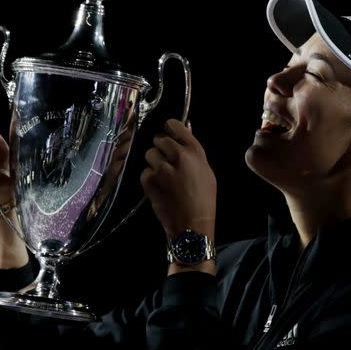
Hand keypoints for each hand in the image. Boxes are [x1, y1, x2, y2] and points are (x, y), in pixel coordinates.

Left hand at [140, 119, 216, 238]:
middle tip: (166, 160)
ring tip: (163, 175)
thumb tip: (185, 129)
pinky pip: (144, 170)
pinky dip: (149, 178)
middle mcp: (178, 156)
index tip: (169, 134)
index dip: (169, 129)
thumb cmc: (203, 198)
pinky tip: (159, 187)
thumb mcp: (206, 170)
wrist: (192, 224)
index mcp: (194, 151)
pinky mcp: (149, 180)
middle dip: (161, 148)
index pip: (174, 125)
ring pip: (149, 154)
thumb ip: (193, 150)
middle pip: (159, 139)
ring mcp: (162, 168)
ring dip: (154, 162)